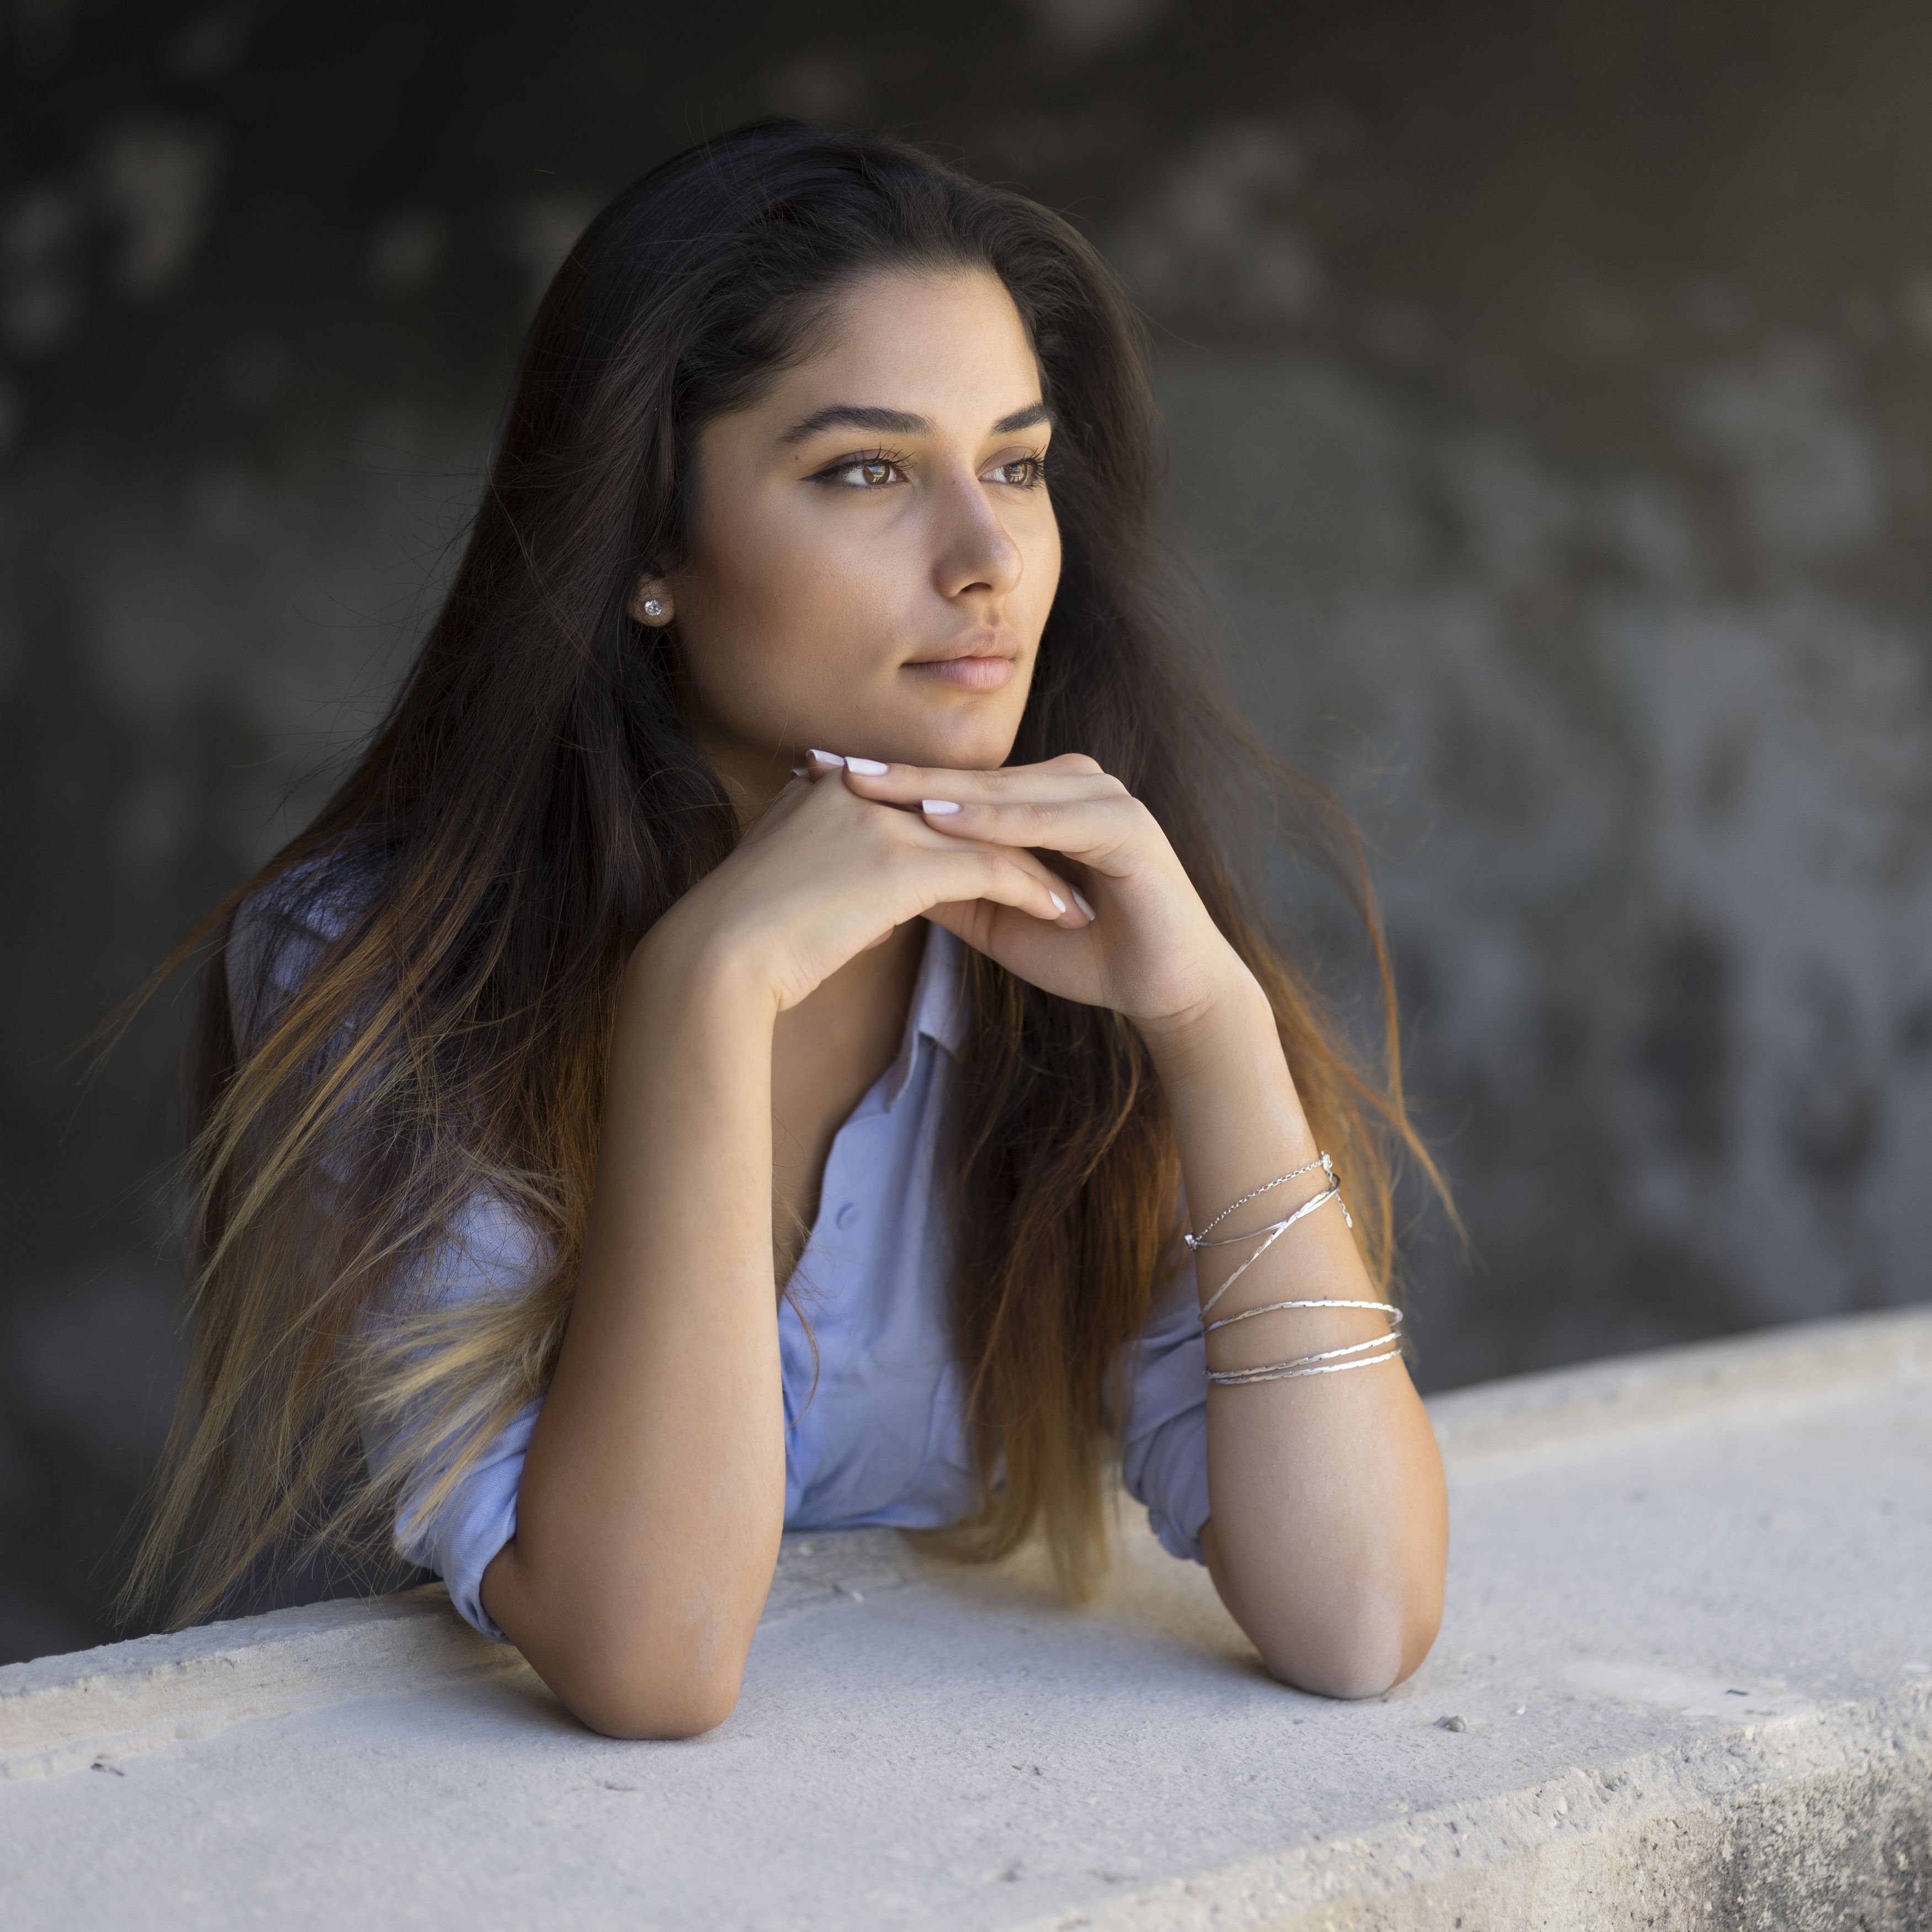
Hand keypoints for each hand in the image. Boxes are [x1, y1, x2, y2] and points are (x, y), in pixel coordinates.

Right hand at [642, 755, 1092, 1014]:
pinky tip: (1065, 919)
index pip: (928, 798)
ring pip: (990, 834)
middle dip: (1021, 839)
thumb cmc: (745, 943)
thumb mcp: (790, 883)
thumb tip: (867, 894)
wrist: (714, 962)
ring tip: (1080, 899)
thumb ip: (832, 869)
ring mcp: (885, 820)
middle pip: (967, 808)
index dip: (976, 828)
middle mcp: (863, 790)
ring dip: (1042, 868)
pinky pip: (994, 870)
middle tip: (1068, 864)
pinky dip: (1036, 893)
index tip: (1015, 853)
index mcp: (833, 789)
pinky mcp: (905, 862)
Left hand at [817, 751, 1256, 1036]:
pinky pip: (1050, 819)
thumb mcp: (998, 919)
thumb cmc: (1086, 953)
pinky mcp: (1126, 826)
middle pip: (971, 777)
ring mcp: (1102, 798)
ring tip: (871, 788)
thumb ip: (949, 888)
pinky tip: (943, 822)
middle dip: (897, 774)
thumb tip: (876, 872)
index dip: (889, 782)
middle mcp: (1071, 785)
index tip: (818, 778)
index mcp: (1041, 800)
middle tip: (826, 763)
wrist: (1164, 990)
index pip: (954, 785)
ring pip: (1005, 790)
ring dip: (937, 790)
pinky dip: (996, 821)